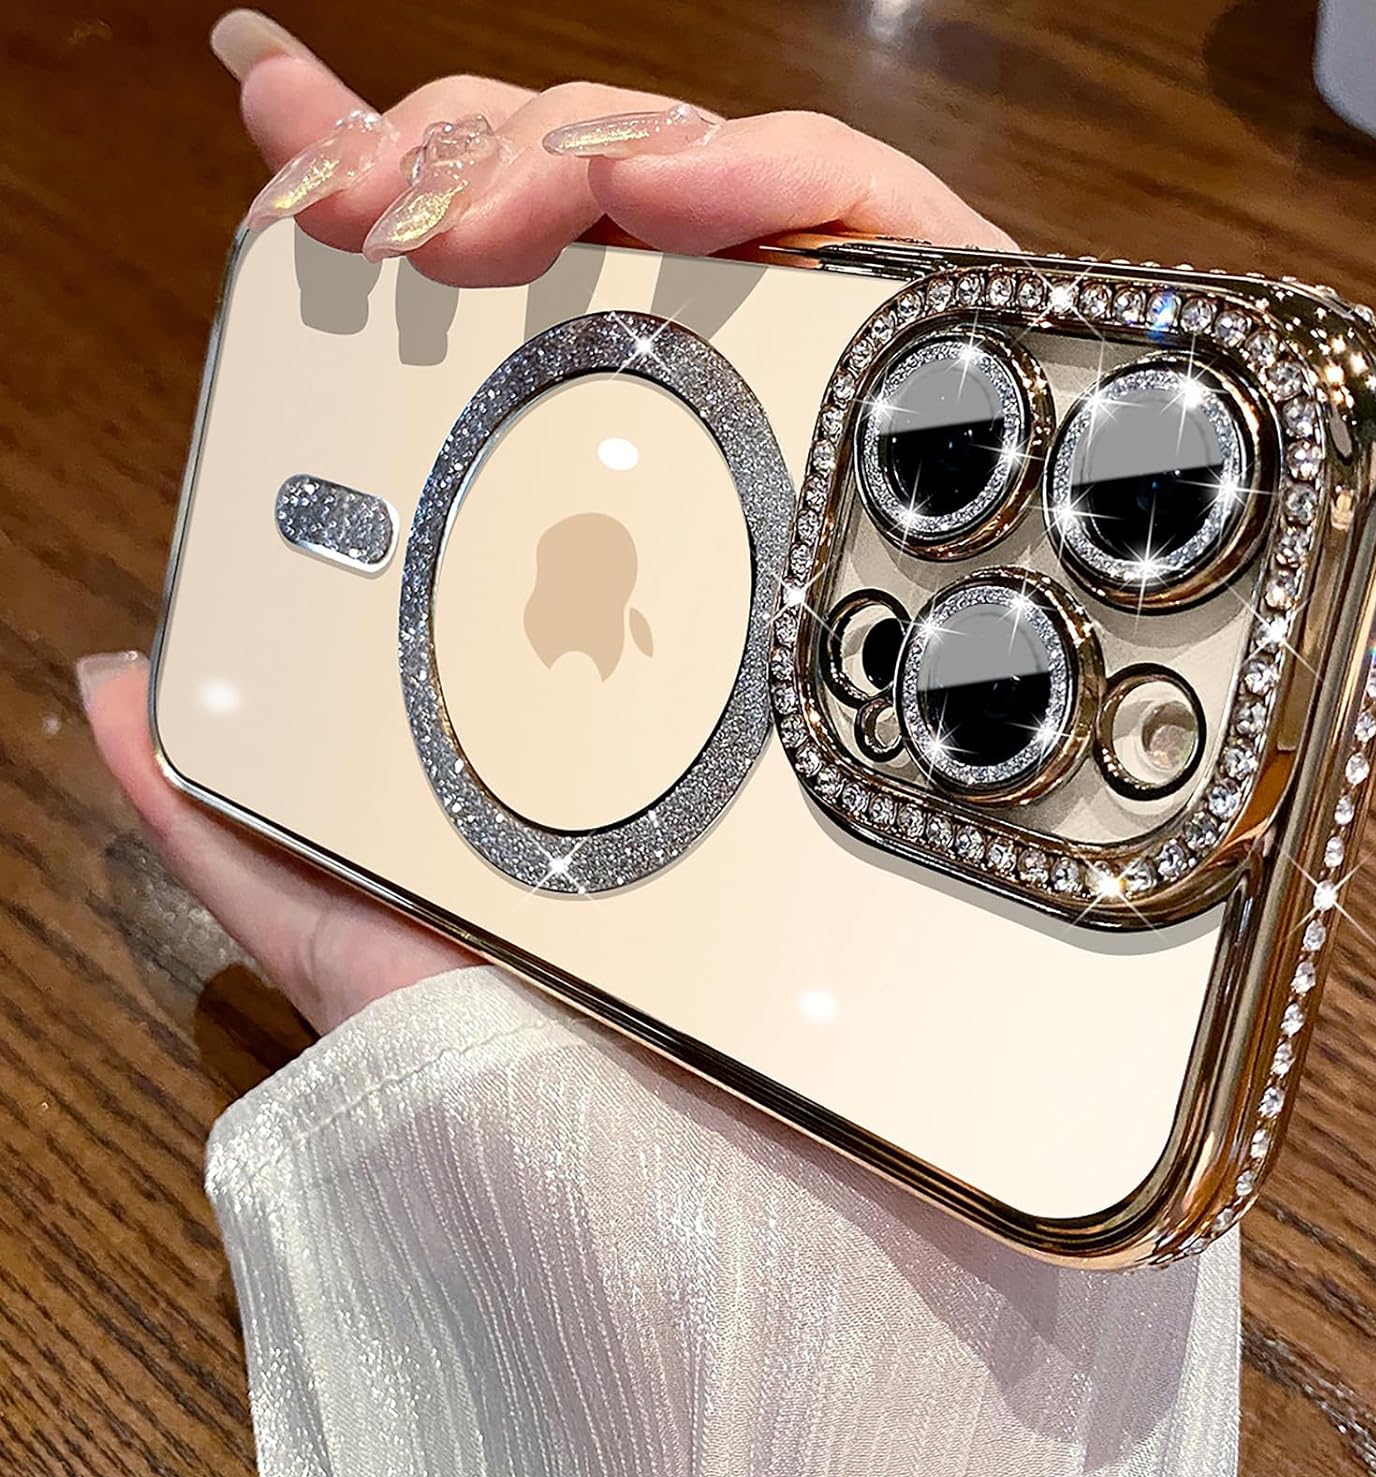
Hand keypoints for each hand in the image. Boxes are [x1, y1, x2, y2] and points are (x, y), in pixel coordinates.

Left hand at [83, 10, 1015, 1034]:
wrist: (769, 1161)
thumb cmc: (592, 1050)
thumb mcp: (375, 929)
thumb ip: (238, 822)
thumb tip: (114, 688)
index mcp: (581, 590)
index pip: (486, 355)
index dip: (386, 187)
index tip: (274, 100)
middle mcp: (708, 517)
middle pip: (599, 252)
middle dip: (471, 156)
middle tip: (371, 203)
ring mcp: (827, 476)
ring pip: (729, 226)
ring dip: (593, 155)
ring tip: (500, 201)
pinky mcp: (951, 464)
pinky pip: (892, 266)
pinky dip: (785, 187)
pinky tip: (688, 202)